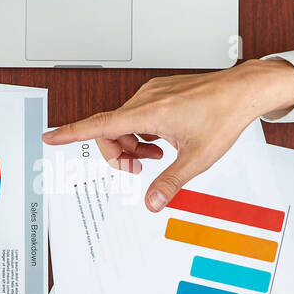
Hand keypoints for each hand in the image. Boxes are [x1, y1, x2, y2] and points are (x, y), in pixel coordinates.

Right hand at [41, 58, 293, 210]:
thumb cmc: (224, 115)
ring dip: (131, 144)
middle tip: (136, 170)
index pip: (100, 124)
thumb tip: (153, 202)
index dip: (71, 133)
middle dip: (116, 153)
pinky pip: (137, 115)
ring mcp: (152, 94)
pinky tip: (161, 142)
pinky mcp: (160, 93)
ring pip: (123, 122)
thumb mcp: (198, 158)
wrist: (243, 90)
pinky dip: (142, 133)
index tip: (50, 137)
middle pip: (109, 128)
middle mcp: (146, 99)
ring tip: (154, 157)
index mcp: (150, 112)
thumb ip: (171, 182)